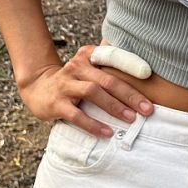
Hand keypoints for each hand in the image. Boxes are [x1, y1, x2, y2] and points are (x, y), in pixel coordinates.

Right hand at [16, 42, 155, 137]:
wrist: (39, 88)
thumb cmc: (76, 80)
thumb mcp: (91, 67)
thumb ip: (112, 65)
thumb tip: (149, 71)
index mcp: (89, 55)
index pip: (113, 56)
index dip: (131, 64)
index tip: (149, 75)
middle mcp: (76, 66)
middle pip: (107, 79)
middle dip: (130, 94)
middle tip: (148, 108)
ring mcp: (65, 84)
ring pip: (92, 92)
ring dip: (114, 106)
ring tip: (131, 119)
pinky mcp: (56, 103)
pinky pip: (76, 114)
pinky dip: (93, 124)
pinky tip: (107, 132)